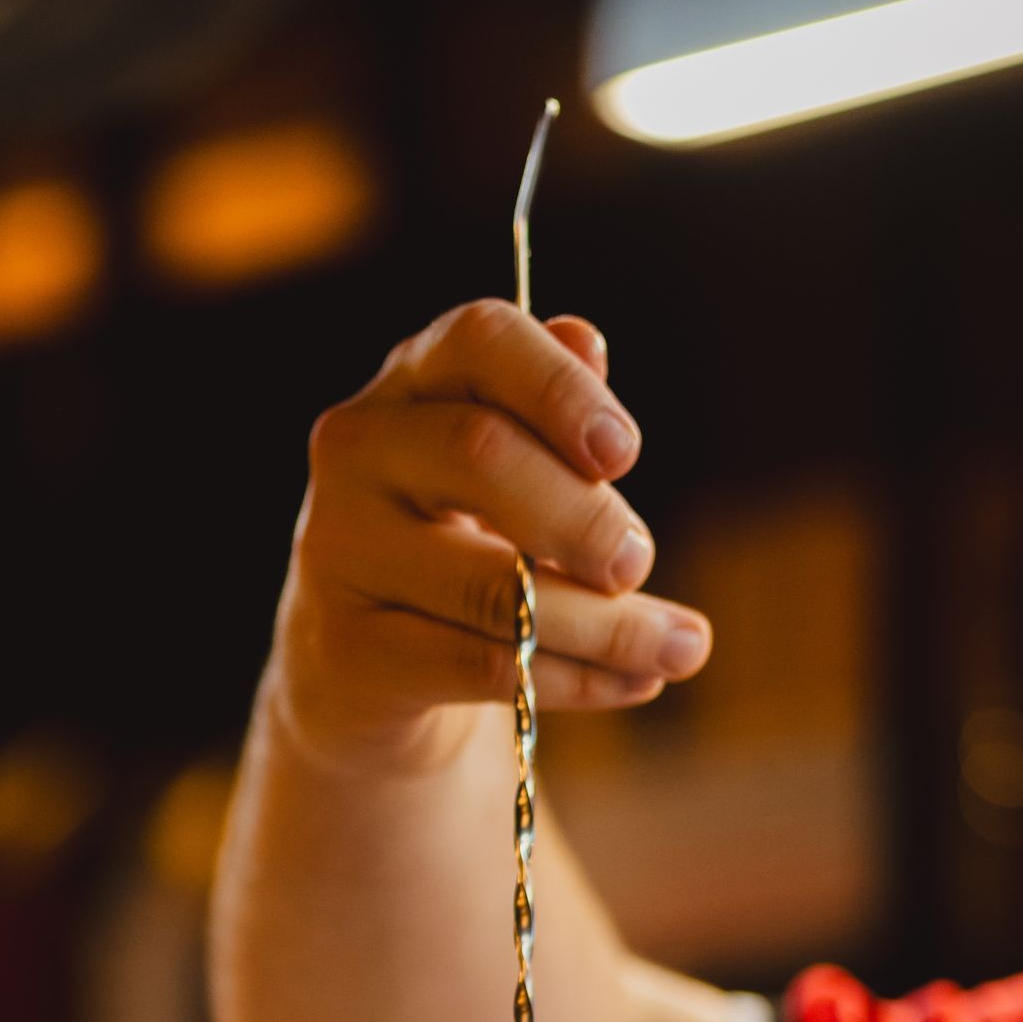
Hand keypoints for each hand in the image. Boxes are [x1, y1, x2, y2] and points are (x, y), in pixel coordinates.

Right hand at [271, 301, 712, 772]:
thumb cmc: (460, 539)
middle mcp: (359, 451)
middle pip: (480, 453)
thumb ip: (547, 408)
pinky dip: (574, 679)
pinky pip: (480, 664)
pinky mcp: (350, 649)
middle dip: (583, 514)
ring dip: (605, 624)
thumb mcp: (508, 468)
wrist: (363, 668)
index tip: (625, 453)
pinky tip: (635, 681)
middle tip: (639, 561)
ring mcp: (341, 551)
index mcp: (410, 381)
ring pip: (490, 584)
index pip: (480, 339)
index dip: (562, 388)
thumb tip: (585, 339)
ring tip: (681, 647)